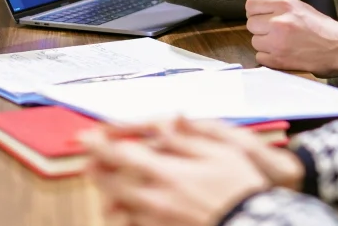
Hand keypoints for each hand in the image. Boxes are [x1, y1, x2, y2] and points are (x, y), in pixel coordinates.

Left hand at [81, 119, 272, 225]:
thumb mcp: (222, 152)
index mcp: (168, 174)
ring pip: (116, 208)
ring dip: (107, 194)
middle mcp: (155, 199)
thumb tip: (167, 122)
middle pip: (110, 183)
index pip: (122, 155)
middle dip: (95, 168)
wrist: (252, 223)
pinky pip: (131, 224)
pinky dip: (123, 215)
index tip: (86, 136)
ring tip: (106, 185)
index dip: (100, 144)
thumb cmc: (241, 188)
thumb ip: (188, 139)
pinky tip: (125, 208)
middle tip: (89, 158)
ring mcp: (156, 221)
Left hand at [245, 0, 337, 76]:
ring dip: (265, 44)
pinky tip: (283, 54)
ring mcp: (277, 42)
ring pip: (254, 41)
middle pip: (251, 24)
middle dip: (260, 29)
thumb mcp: (301, 7)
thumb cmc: (322, 28)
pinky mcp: (278, 60)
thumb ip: (278, 7)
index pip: (251, 5)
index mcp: (285, 4)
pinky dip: (269, 57)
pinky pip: (260, 57)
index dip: (256, 12)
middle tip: (275, 32)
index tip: (263, 17)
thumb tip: (257, 12)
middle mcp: (279, 21)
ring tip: (282, 43)